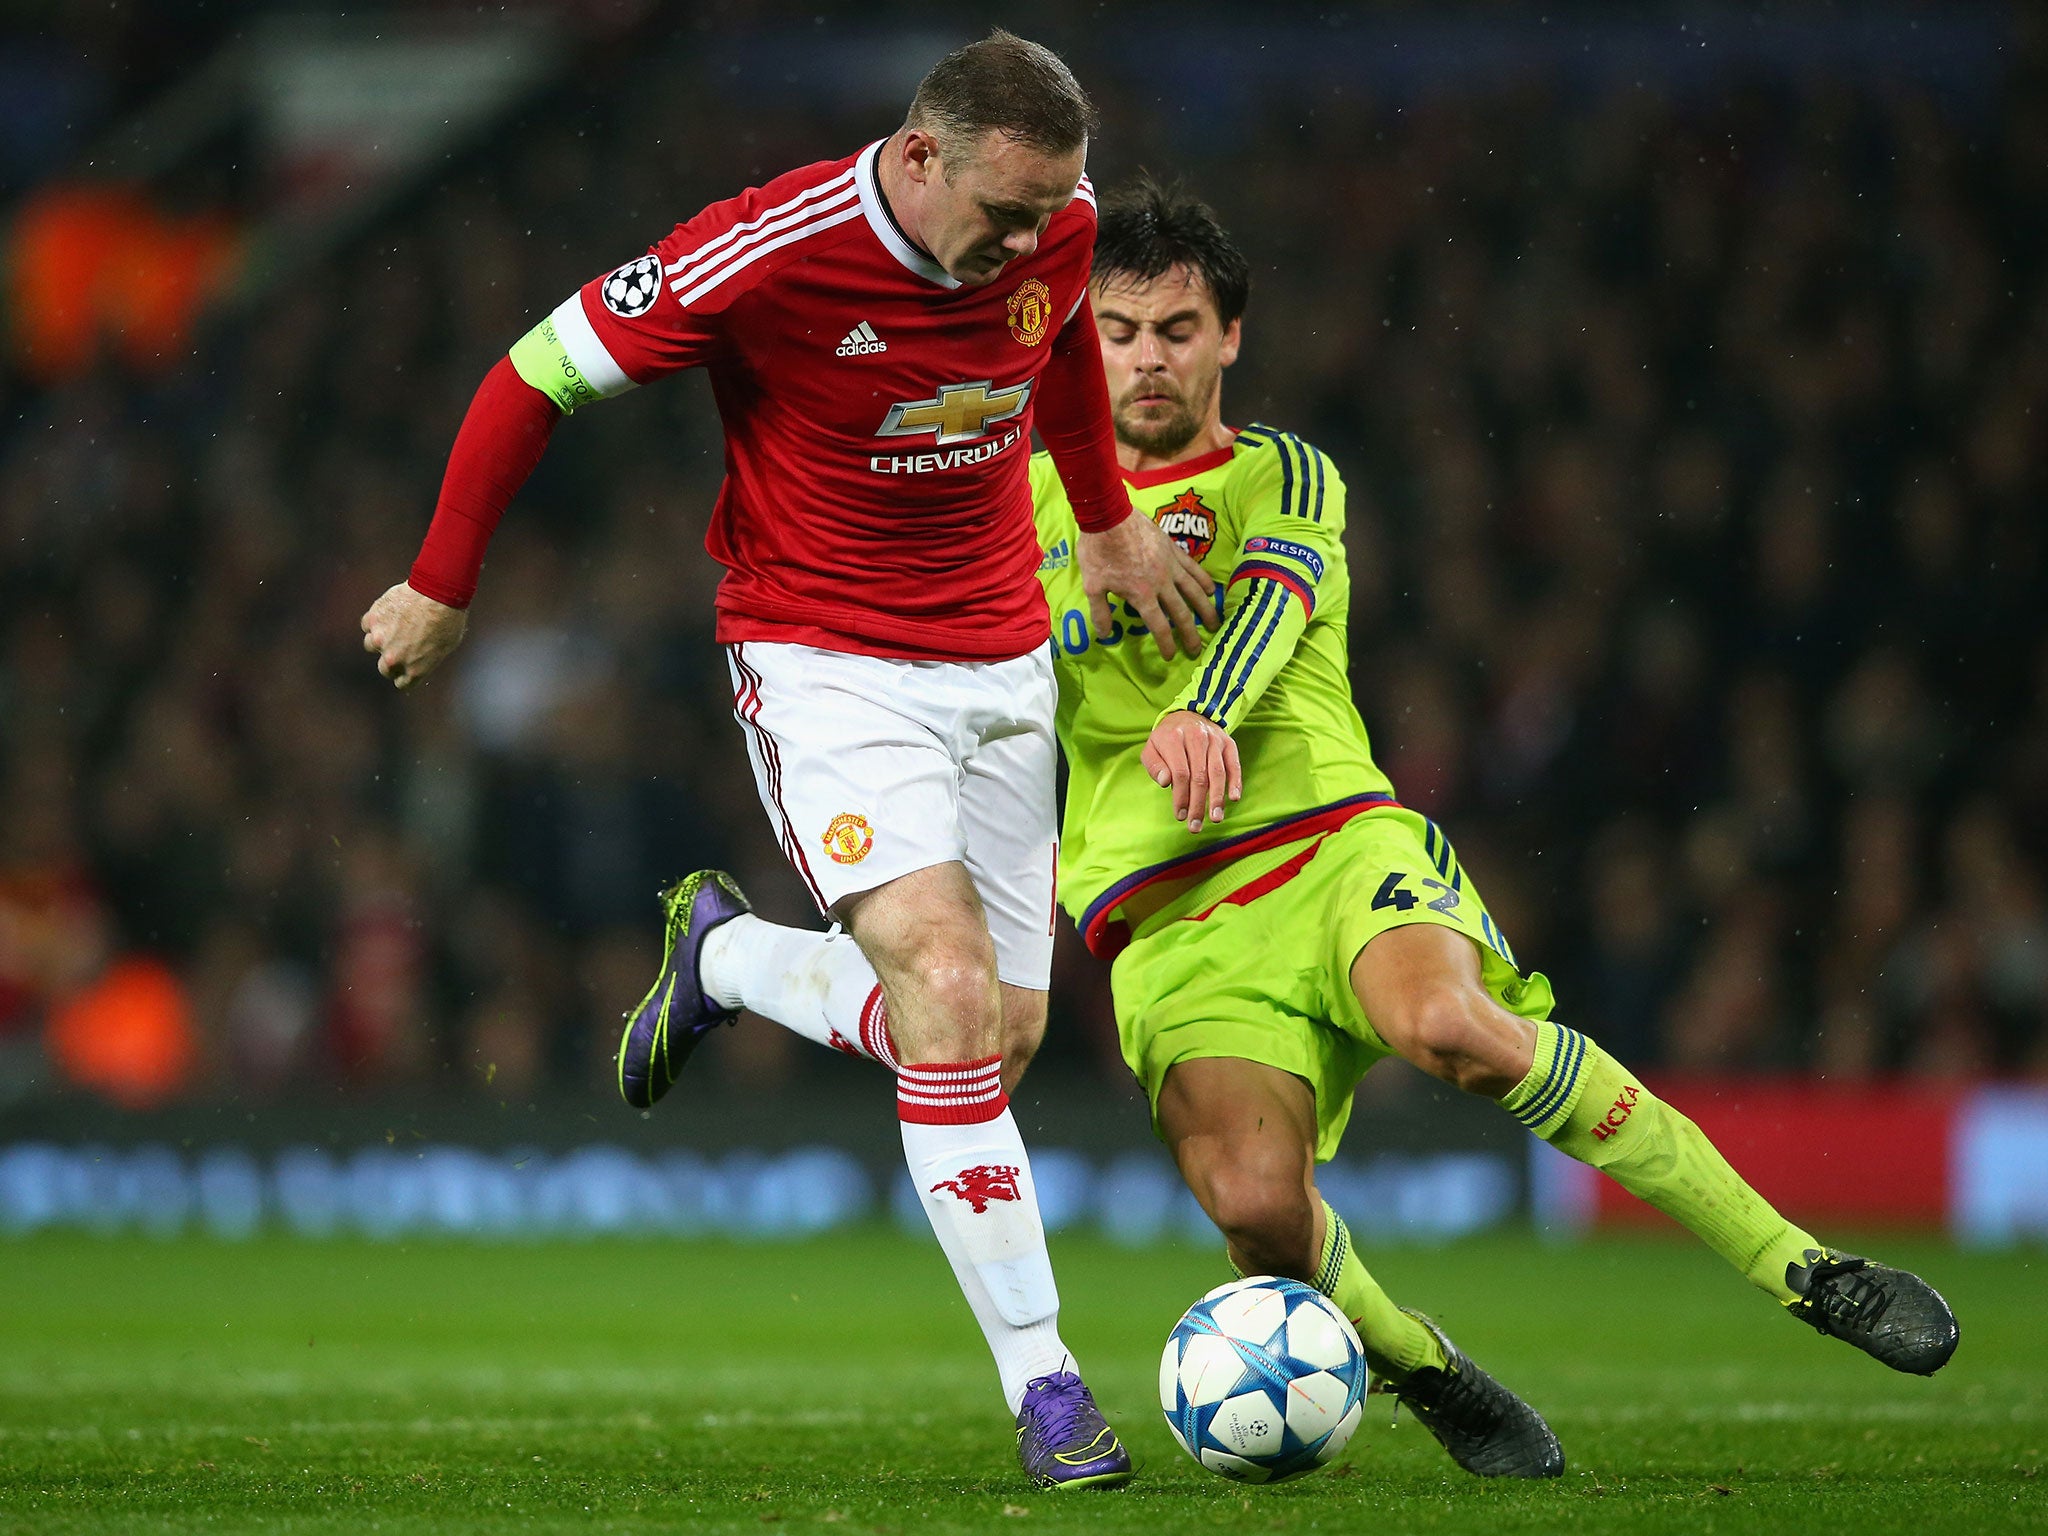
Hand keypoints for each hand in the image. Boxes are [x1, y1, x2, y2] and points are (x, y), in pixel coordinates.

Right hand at [361, 581, 467, 690]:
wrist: (437, 593)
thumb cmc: (449, 618)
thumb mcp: (446, 646)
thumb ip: (428, 657)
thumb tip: (421, 658)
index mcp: (415, 670)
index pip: (402, 683)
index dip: (404, 675)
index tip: (406, 668)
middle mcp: (394, 659)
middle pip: (384, 668)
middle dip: (391, 660)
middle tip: (398, 647)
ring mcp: (380, 639)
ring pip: (371, 645)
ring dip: (379, 639)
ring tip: (393, 626)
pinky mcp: (373, 620)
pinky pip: (367, 624)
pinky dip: (374, 620)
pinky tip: (387, 613)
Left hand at [1076, 512, 1220, 659]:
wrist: (1109, 516)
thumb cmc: (1098, 551)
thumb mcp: (1093, 586)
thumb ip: (1100, 613)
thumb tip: (1105, 635)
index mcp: (1142, 595)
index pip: (1159, 627)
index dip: (1166, 644)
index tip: (1171, 655)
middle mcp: (1162, 584)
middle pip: (1182, 614)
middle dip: (1190, 635)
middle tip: (1197, 649)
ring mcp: (1171, 566)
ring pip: (1194, 592)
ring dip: (1206, 610)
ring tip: (1214, 624)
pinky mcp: (1174, 550)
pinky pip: (1194, 568)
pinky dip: (1204, 581)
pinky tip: (1211, 591)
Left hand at [1142, 709, 1242, 832]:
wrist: (1189, 715)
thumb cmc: (1167, 739)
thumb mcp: (1151, 748)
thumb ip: (1154, 766)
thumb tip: (1164, 782)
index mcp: (1174, 738)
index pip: (1180, 773)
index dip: (1180, 796)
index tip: (1180, 815)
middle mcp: (1196, 737)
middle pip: (1199, 776)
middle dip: (1198, 804)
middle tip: (1195, 826)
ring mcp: (1214, 739)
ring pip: (1217, 773)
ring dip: (1217, 798)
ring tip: (1216, 819)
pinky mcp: (1228, 743)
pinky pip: (1234, 764)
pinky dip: (1236, 781)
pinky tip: (1234, 798)